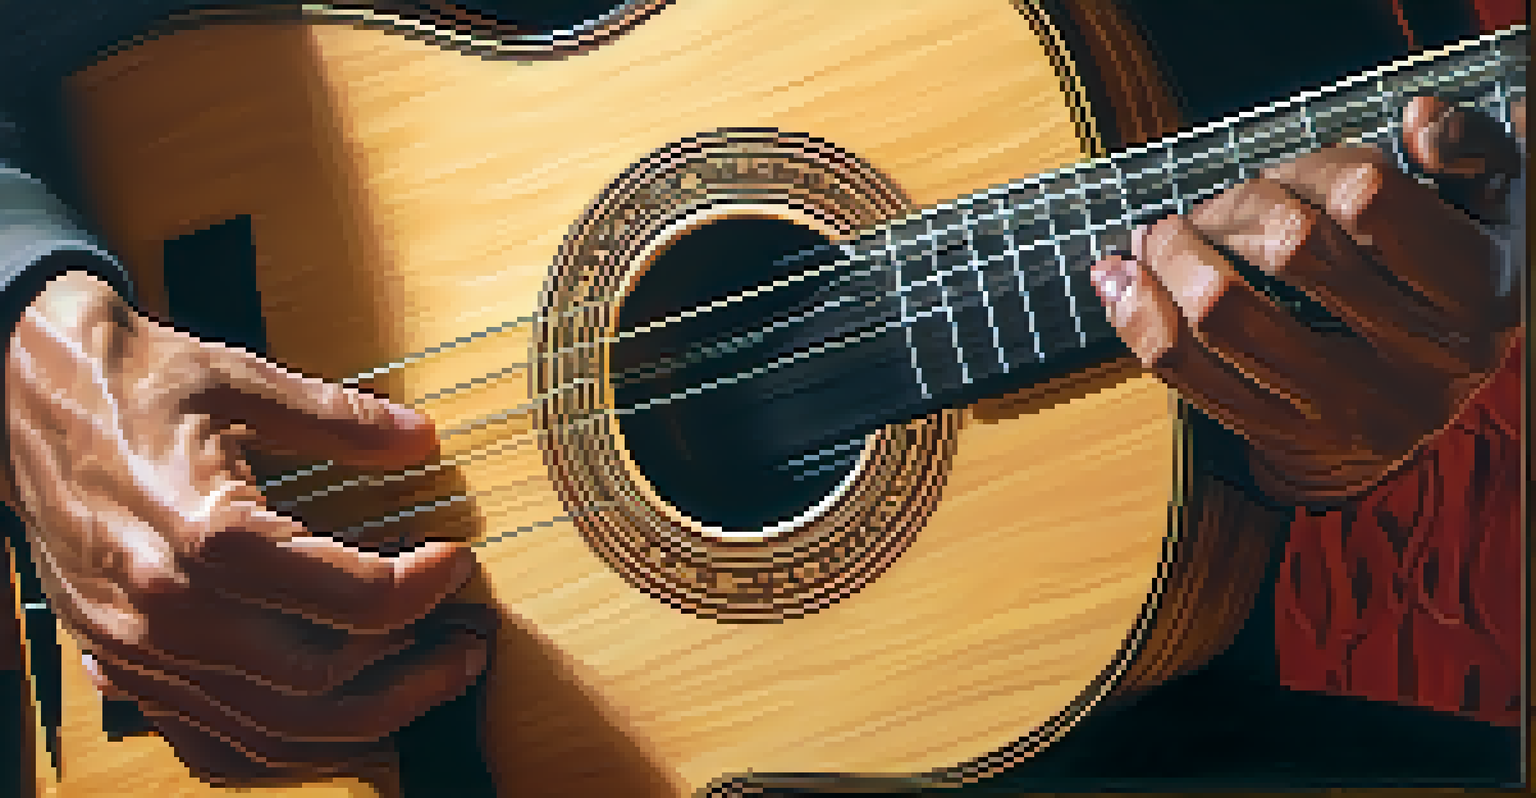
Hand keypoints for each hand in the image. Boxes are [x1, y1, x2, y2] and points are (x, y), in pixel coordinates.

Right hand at [4, 271, 490, 780]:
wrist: (17, 397)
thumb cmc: (131, 381)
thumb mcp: (237, 378)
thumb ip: (336, 417)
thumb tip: (421, 441)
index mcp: (202, 533)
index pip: (345, 598)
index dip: (421, 589)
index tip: (459, 563)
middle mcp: (167, 610)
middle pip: (317, 683)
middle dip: (413, 670)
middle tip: (467, 642)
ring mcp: (139, 652)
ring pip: (272, 731)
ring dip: (365, 720)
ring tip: (428, 682)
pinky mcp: (122, 667)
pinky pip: (213, 744)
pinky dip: (286, 748)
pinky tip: (341, 717)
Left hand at [1091, 96, 1524, 504]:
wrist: (1410, 428)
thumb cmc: (1437, 293)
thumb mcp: (1487, 215)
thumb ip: (1474, 152)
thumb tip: (1418, 120)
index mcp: (1478, 289)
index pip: (1365, 196)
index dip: (1306, 168)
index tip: (1280, 175)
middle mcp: (1423, 357)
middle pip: (1288, 246)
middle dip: (1228, 208)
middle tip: (1204, 207)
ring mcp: (1352, 409)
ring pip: (1223, 312)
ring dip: (1171, 257)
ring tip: (1159, 237)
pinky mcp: (1285, 440)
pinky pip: (1184, 370)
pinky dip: (1136, 314)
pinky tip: (1120, 280)